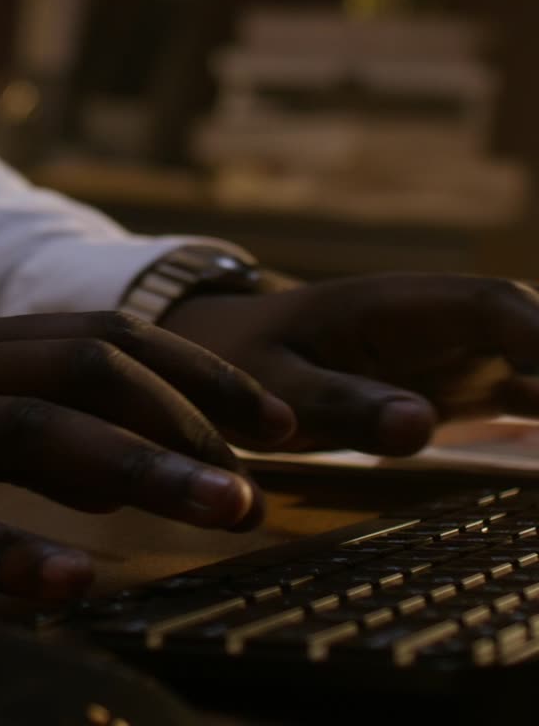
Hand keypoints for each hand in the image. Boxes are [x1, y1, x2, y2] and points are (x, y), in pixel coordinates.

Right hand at [0, 312, 294, 599]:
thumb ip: (14, 423)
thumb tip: (120, 472)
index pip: (104, 335)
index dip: (195, 373)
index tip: (270, 419)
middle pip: (87, 369)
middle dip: (186, 416)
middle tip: (261, 476)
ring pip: (30, 431)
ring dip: (138, 469)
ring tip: (220, 511)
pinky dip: (9, 554)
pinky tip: (73, 586)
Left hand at [161, 272, 538, 456]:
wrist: (226, 346)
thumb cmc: (244, 358)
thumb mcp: (275, 385)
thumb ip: (341, 405)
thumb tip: (420, 429)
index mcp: (397, 304)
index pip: (494, 305)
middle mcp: (439, 319)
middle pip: (535, 326)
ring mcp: (455, 349)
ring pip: (538, 358)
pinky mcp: (459, 382)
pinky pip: (527, 392)